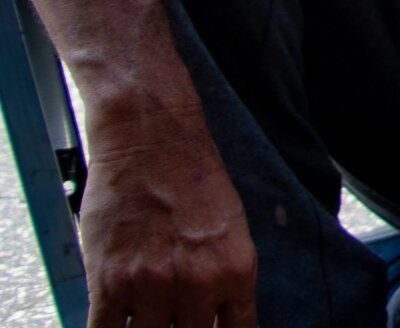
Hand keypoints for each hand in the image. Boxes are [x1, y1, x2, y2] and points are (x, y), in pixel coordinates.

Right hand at [80, 103, 257, 327]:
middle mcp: (199, 285)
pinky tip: (115, 325)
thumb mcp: (231, 232)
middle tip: (172, 320)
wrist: (151, 140)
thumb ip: (223, 281)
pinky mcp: (110, 283)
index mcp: (237, 272)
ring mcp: (152, 287)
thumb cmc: (194, 180)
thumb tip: (214, 320)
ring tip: (148, 317)